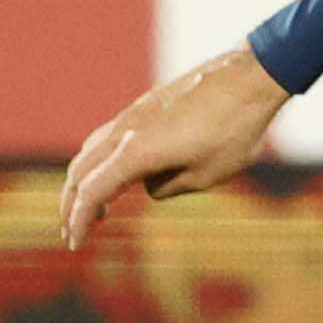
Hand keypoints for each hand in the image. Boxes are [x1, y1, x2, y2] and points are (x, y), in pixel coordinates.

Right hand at [62, 45, 292, 246]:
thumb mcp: (206, 176)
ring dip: (85, 182)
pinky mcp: (145, 106)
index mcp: (135, 152)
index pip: (92, 193)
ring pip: (90, 151)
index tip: (75, 245)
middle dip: (71, 205)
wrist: (251, 77)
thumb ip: (168, 187)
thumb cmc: (235, 130)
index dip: (78, 222)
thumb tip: (149, 185)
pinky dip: (102, 162)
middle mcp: (125, 130)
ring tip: (98, 210)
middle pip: (79, 172)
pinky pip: (109, 137)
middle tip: (74, 233)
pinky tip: (120, 177)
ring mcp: (133, 114)